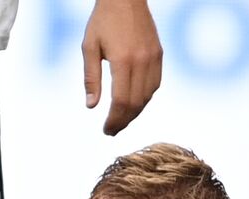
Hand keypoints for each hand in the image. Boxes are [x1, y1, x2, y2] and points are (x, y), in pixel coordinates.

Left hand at [82, 0, 161, 135]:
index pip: (121, 101)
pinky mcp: (159, 55)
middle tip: (112, 130)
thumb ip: (91, 78)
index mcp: (123, 60)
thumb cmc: (103, 20)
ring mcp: (153, 58)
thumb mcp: (89, 47)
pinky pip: (155, 85)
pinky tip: (133, 102)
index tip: (106, 130)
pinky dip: (144, 98)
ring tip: (121, 119)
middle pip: (135, 103)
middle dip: (123, 121)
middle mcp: (142, 61)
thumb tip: (91, 106)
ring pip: (147, 97)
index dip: (114, 120)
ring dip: (134, 112)